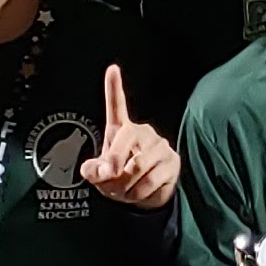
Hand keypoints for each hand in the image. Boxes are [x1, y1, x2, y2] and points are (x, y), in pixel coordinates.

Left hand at [82, 63, 179, 209]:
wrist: (145, 197)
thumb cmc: (119, 179)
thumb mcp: (100, 177)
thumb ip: (93, 171)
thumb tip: (99, 170)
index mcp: (121, 130)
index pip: (117, 106)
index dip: (114, 88)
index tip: (112, 69)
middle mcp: (142, 132)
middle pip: (124, 141)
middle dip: (113, 164)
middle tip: (110, 180)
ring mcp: (159, 145)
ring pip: (136, 166)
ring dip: (126, 186)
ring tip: (127, 190)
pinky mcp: (172, 161)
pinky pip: (150, 180)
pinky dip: (139, 194)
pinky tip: (140, 192)